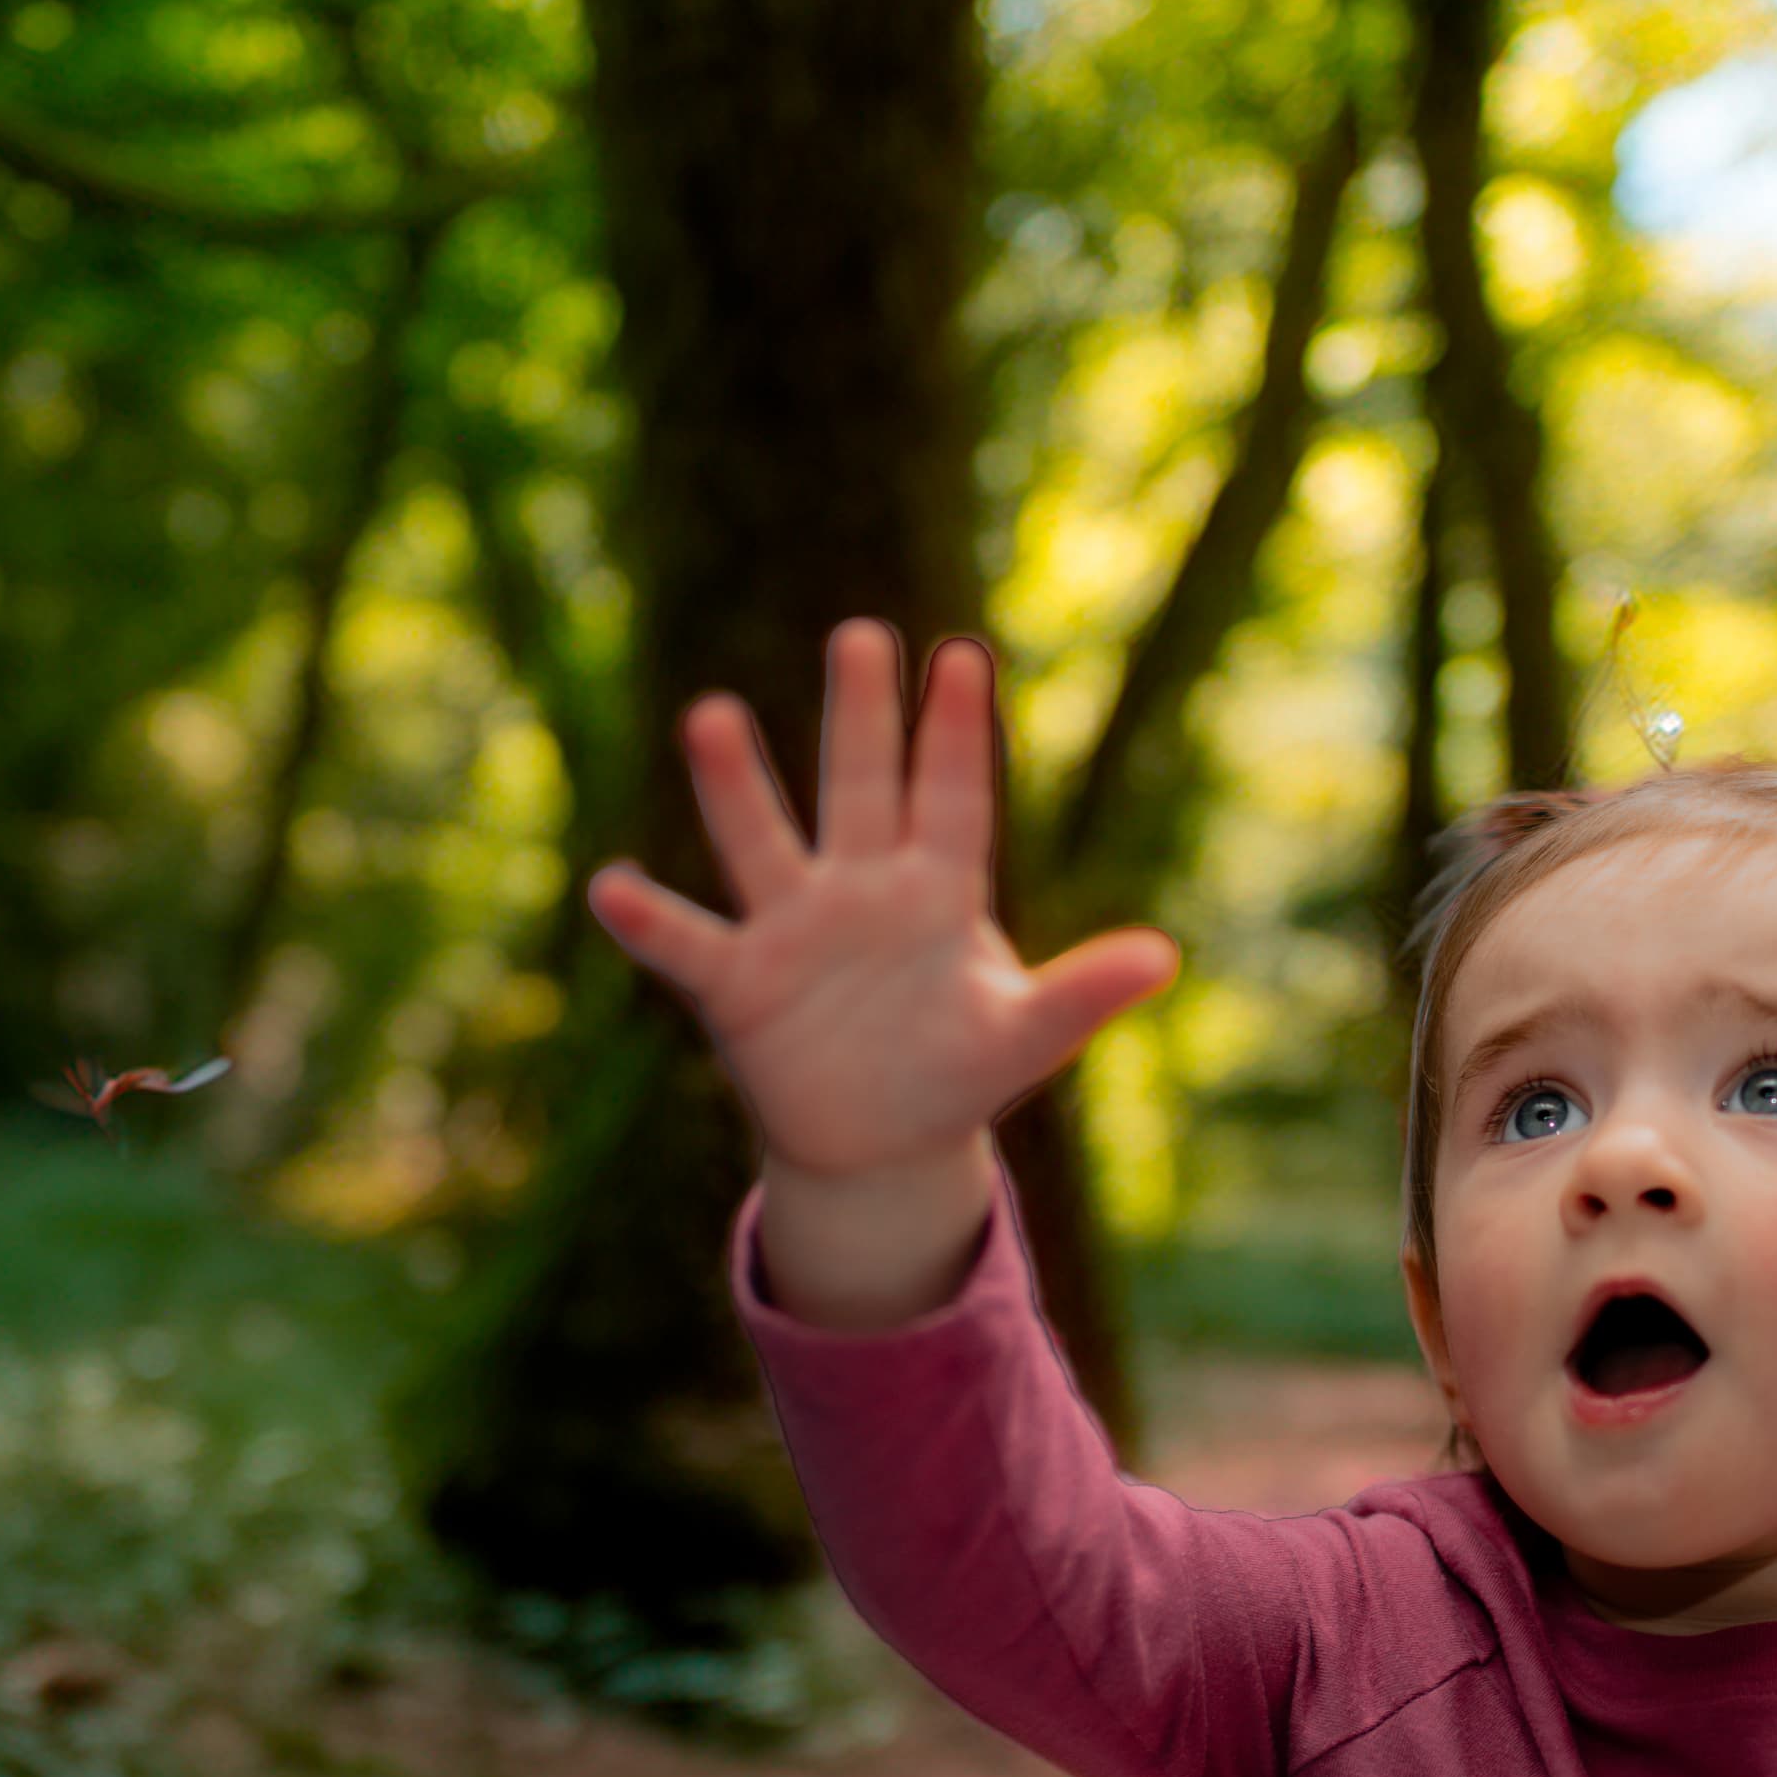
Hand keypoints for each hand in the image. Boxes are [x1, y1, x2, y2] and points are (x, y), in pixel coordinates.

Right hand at [585, 624, 1177, 1181]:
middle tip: (859, 633)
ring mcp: (793, 929)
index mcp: (939, 894)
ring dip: (738, 787)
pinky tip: (611, 888)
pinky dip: (649, 922)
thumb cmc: (956, 1070)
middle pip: (861, 790)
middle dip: (860, 717)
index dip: (959, 735)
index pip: (955, 800)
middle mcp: (861, 891)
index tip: (964, 656)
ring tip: (709, 714)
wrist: (879, 1143)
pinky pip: (688, 945)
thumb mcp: (1026, 1038)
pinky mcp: (738, 985)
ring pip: (764, 843)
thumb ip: (1084, 994)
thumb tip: (1165, 957)